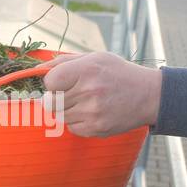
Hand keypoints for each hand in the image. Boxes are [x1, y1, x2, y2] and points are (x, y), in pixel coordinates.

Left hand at [41, 52, 159, 137]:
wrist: (150, 95)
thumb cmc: (118, 74)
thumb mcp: (95, 58)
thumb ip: (63, 62)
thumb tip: (36, 70)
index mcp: (87, 70)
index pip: (49, 82)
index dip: (52, 83)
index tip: (62, 82)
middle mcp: (89, 91)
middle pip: (49, 103)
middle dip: (57, 98)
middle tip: (73, 93)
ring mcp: (92, 112)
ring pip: (59, 116)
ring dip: (67, 110)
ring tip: (86, 102)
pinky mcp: (95, 128)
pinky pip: (71, 127)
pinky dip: (78, 121)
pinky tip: (93, 112)